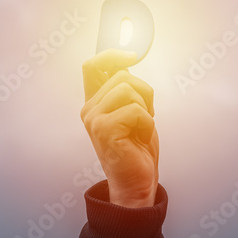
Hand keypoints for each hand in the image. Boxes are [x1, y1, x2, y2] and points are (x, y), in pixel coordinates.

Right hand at [80, 49, 157, 207]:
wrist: (136, 184)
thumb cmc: (137, 151)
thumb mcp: (133, 114)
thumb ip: (126, 91)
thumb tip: (127, 63)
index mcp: (95, 103)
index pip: (93, 66)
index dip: (112, 54)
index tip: (132, 54)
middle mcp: (90, 109)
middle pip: (122, 76)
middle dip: (145, 94)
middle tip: (144, 119)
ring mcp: (94, 119)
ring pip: (129, 89)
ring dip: (146, 110)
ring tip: (141, 130)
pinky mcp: (104, 129)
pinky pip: (136, 110)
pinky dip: (147, 124)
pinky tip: (140, 139)